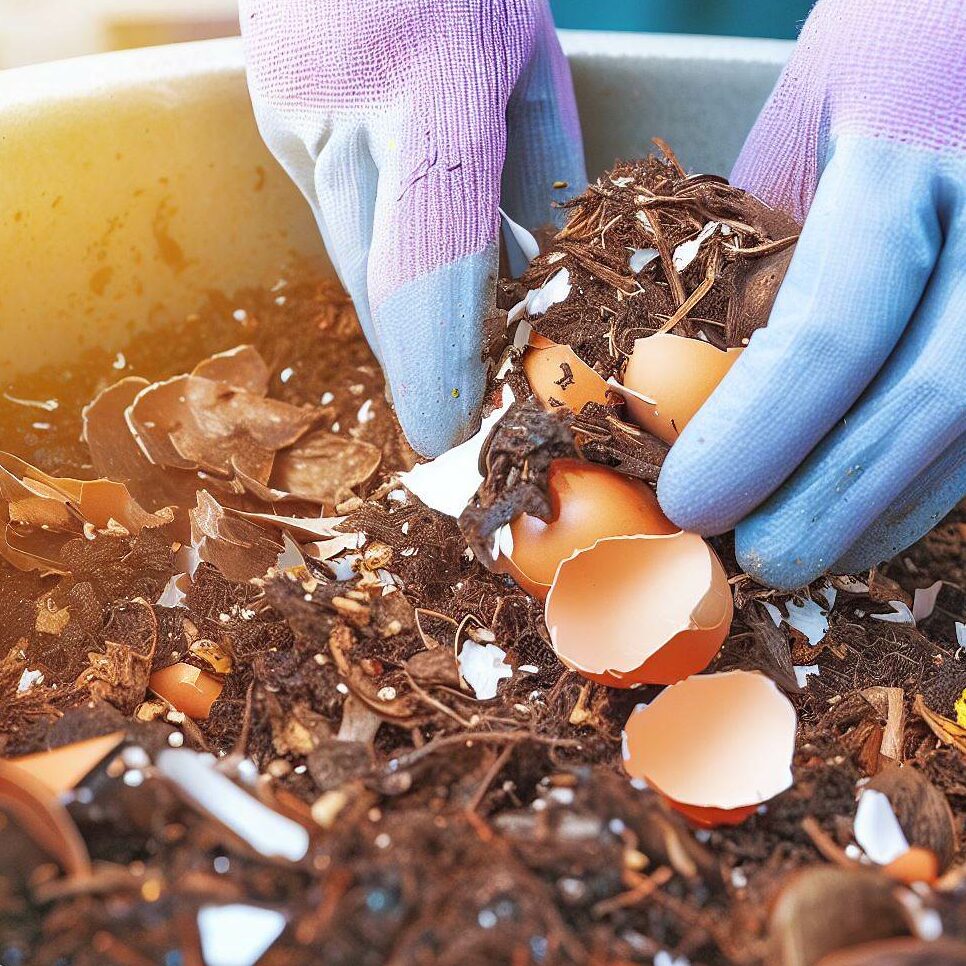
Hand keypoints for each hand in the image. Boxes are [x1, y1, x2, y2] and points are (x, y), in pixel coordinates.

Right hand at [240, 0, 585, 456]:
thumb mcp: (530, 50)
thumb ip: (539, 163)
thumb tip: (539, 274)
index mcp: (436, 80)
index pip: (432, 259)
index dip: (438, 362)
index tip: (448, 435)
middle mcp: (341, 108)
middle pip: (377, 285)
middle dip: (415, 365)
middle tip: (452, 423)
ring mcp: (293, 113)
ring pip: (351, 261)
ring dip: (396, 320)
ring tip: (440, 363)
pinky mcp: (273, 117)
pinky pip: (334, 219)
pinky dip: (377, 257)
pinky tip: (408, 265)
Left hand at [658, 0, 965, 589]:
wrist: (965, 37)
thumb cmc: (874, 72)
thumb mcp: (800, 136)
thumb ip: (761, 259)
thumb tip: (688, 403)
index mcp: (905, 147)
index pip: (832, 325)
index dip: (758, 437)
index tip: (690, 505)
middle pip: (935, 392)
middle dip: (837, 501)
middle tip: (761, 561)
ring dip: (894, 507)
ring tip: (815, 549)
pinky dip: (938, 478)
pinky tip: (884, 510)